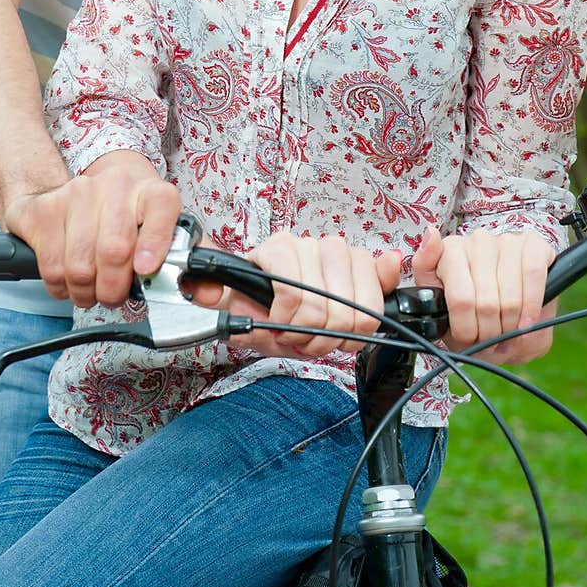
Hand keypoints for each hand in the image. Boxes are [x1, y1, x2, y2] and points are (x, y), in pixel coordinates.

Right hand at [5, 156, 180, 306]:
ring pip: (79, 265)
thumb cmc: (133, 219)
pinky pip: (50, 266)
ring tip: (92, 289)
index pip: (161, 209)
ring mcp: (75, 193)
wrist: (89, 187)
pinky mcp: (43, 209)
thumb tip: (212, 295)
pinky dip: (59, 287)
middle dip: (114, 289)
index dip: (154, 243)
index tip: (146, 270)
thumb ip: (192, 265)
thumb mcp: (168, 233)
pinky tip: (68, 280)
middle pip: (114, 250)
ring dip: (85, 293)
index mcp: (153, 192)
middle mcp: (116, 185)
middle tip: (114, 295)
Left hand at [185, 232, 402, 358]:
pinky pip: (381, 287)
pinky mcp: (367, 265)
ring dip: (340, 334)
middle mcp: (313, 244)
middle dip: (314, 335)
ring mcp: (342, 252)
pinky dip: (373, 312)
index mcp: (280, 249)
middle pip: (326, 304)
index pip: (294, 292)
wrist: (284, 310)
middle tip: (302, 341)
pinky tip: (353, 325)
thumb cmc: (262, 308)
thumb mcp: (234, 307)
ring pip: (356, 305)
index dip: (289, 323)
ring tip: (321, 338)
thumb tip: (204, 290)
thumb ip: (212, 296)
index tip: (280, 332)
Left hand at [412, 225, 556, 364]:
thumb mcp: (436, 302)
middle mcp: (479, 241)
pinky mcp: (534, 246)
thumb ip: (425, 269)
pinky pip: (533, 276)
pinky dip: (532, 306)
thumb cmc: (467, 313)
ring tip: (507, 333)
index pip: (460, 299)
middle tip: (490, 340)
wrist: (502, 327)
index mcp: (450, 250)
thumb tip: (431, 233)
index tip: (469, 338)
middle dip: (490, 332)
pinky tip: (527, 322)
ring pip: (511, 295)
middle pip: (486, 302)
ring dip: (511, 325)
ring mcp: (507, 241)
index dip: (467, 329)